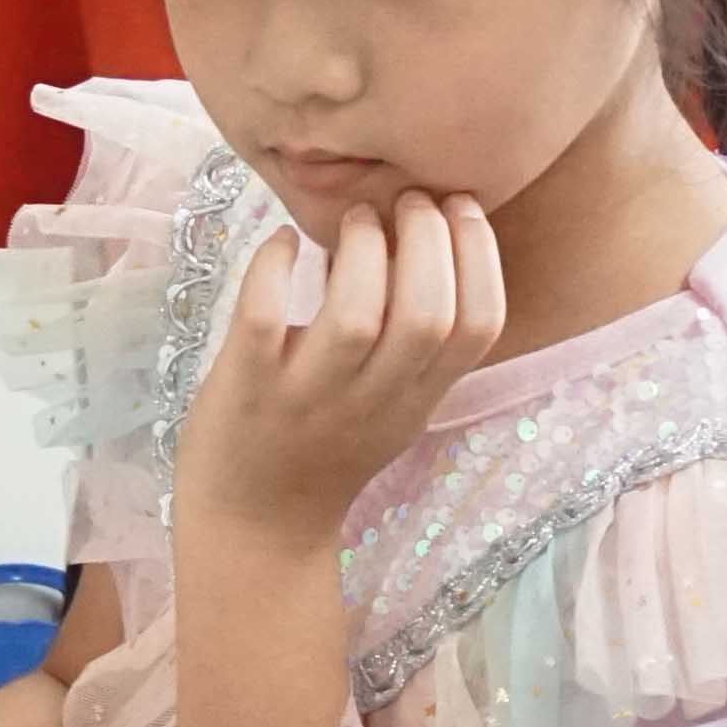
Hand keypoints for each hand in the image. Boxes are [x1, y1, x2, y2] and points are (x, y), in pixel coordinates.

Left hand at [173, 199, 504, 556]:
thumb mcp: (395, 408)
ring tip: (354, 219)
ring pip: (354, 317)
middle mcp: (370, 401)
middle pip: (426, 315)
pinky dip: (274, 267)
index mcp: (416, 401)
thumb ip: (420, 347)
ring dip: (361, 250)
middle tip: (405, 200)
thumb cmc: (323, 448)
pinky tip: (283, 243)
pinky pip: (263, 318)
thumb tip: (439, 236)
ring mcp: (307, 398)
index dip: (480, 256)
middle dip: (427, 238)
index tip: (460, 206)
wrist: (253, 526)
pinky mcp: (246, 390)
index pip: (478, 327)